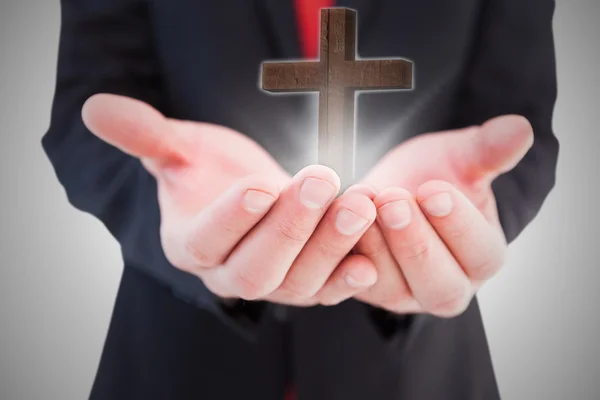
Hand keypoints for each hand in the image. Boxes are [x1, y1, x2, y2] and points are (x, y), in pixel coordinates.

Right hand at [83, 94, 377, 306]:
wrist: (251, 193)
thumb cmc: (212, 170)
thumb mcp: (181, 148)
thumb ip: (147, 135)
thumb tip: (94, 107)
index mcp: (190, 245)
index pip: (206, 240)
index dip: (229, 218)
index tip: (256, 185)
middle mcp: (228, 276)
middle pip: (256, 267)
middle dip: (290, 226)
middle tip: (321, 179)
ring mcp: (272, 286)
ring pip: (298, 282)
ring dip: (330, 245)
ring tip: (359, 202)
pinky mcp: (307, 286)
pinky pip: (328, 291)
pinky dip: (349, 279)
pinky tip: (370, 259)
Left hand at [350, 116, 533, 316]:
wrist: (391, 188)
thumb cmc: (431, 176)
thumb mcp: (458, 158)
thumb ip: (487, 150)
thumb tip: (520, 129)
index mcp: (481, 257)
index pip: (481, 254)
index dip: (458, 225)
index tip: (434, 190)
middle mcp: (447, 286)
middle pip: (441, 285)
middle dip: (416, 242)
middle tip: (393, 201)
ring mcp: (406, 294)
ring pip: (396, 290)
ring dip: (379, 248)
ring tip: (366, 205)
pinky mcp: (368, 290)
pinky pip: (356, 284)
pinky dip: (348, 256)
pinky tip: (339, 222)